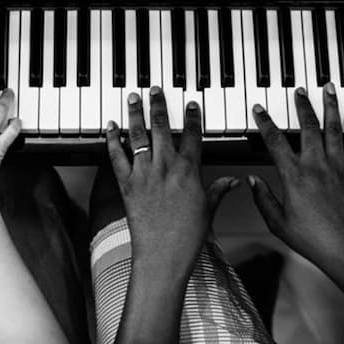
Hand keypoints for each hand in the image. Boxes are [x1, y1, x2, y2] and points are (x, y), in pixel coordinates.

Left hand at [106, 87, 235, 262]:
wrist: (163, 255)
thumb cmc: (188, 236)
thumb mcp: (209, 210)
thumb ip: (218, 191)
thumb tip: (233, 181)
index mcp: (189, 171)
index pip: (193, 136)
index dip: (193, 117)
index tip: (191, 103)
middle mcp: (166, 167)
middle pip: (162, 127)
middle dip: (159, 104)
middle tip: (155, 88)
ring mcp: (144, 173)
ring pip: (138, 135)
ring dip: (135, 114)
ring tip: (133, 97)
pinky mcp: (126, 184)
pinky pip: (116, 156)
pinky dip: (112, 140)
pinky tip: (110, 126)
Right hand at [249, 84, 343, 273]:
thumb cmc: (314, 239)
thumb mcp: (277, 222)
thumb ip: (263, 198)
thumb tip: (251, 181)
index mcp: (293, 176)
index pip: (275, 141)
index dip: (265, 122)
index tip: (260, 110)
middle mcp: (316, 166)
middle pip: (308, 126)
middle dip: (301, 105)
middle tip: (298, 90)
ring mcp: (337, 167)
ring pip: (334, 129)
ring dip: (331, 106)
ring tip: (328, 89)